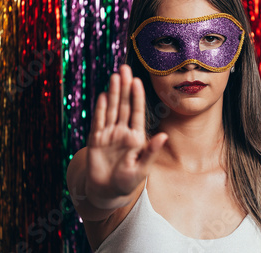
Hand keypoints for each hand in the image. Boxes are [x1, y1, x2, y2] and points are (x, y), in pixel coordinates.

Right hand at [85, 65, 167, 207]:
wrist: (107, 191)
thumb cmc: (127, 182)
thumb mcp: (142, 168)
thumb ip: (151, 151)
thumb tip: (164, 136)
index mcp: (136, 136)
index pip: (137, 112)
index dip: (137, 97)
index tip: (138, 81)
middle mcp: (123, 131)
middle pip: (124, 105)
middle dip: (124, 88)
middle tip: (125, 69)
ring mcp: (109, 134)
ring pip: (111, 109)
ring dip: (113, 93)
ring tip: (115, 76)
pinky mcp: (96, 139)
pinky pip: (98, 121)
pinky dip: (100, 109)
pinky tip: (103, 95)